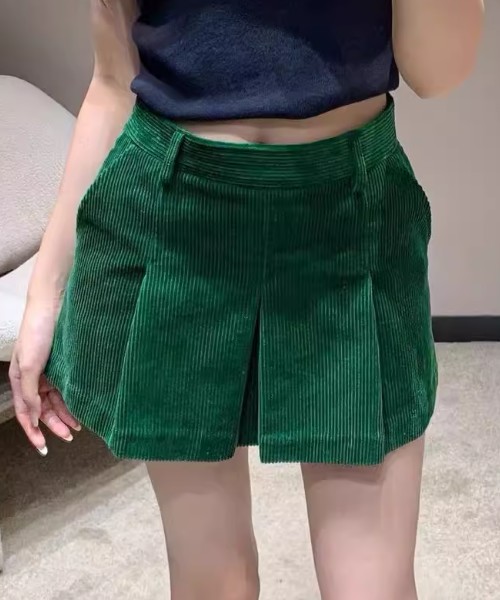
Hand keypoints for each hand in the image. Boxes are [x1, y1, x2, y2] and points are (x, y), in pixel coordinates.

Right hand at [9, 301, 79, 455]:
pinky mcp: (63, 365)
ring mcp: (48, 372)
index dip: (33, 433)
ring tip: (78, 427)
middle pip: (42, 410)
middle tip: (69, 438)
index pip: (25, 414)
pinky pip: (66, 388)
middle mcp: (33, 378)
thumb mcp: (30, 366)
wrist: (54, 306)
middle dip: (54, 425)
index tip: (44, 450)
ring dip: (65, 415)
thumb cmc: (37, 333)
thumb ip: (29, 394)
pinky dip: (72, 400)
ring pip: (56, 401)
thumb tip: (33, 418)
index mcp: (19, 380)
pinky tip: (80, 408)